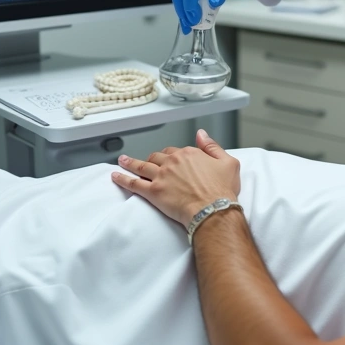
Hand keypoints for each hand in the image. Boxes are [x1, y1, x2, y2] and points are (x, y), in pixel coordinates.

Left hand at [111, 130, 241, 227]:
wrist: (214, 210)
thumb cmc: (223, 190)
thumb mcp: (228, 162)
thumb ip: (212, 146)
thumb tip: (201, 133)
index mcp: (189, 154)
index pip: (175, 151)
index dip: (172, 156)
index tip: (171, 161)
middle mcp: (173, 162)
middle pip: (157, 157)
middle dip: (151, 159)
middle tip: (146, 163)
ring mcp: (161, 177)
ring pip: (142, 166)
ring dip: (130, 163)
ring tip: (122, 161)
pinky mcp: (153, 192)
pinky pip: (134, 183)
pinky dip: (123, 179)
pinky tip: (115, 176)